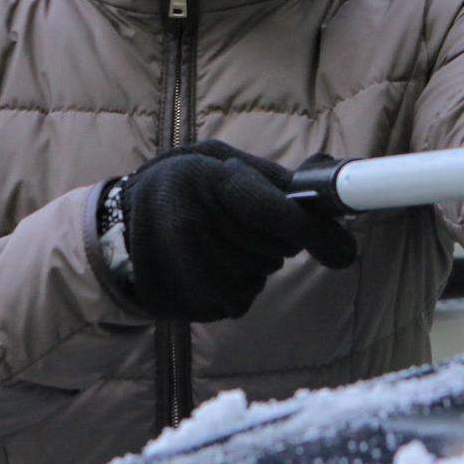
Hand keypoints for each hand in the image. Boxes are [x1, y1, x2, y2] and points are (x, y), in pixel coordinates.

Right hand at [117, 141, 356, 321]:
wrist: (119, 224)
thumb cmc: (188, 185)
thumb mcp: (225, 162)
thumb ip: (277, 178)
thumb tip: (332, 178)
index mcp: (210, 178)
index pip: (276, 213)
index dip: (315, 233)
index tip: (344, 253)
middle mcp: (192, 224)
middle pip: (277, 250)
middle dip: (276, 239)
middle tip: (241, 221)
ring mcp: (184, 268)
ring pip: (260, 275)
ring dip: (255, 263)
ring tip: (219, 242)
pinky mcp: (183, 302)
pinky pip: (241, 300)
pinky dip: (238, 286)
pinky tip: (210, 266)